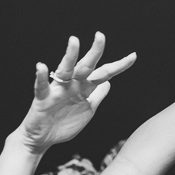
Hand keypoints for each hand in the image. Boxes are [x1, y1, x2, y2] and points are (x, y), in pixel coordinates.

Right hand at [19, 32, 137, 155]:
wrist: (42, 139)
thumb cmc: (64, 123)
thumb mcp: (88, 109)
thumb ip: (97, 95)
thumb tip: (109, 82)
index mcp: (84, 88)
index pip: (104, 73)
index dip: (118, 65)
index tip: (133, 56)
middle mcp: (72, 85)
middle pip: (86, 66)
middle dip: (94, 52)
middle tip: (101, 36)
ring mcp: (57, 90)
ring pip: (64, 70)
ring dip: (70, 56)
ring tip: (74, 41)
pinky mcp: (42, 99)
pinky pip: (41, 86)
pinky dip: (41, 76)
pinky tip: (42, 67)